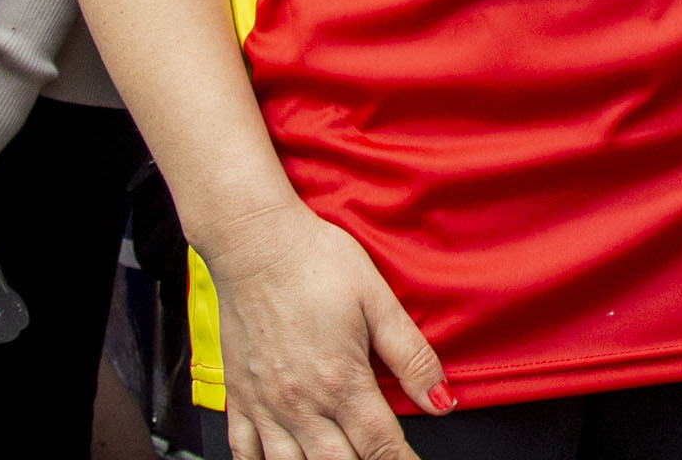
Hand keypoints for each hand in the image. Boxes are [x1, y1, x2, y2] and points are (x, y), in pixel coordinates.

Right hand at [200, 198, 452, 459]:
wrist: (255, 243)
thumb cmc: (318, 264)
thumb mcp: (378, 302)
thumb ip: (413, 358)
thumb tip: (444, 400)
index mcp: (341, 382)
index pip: (380, 446)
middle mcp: (300, 404)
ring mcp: (264, 405)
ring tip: (338, 459)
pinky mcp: (237, 396)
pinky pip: (244, 451)